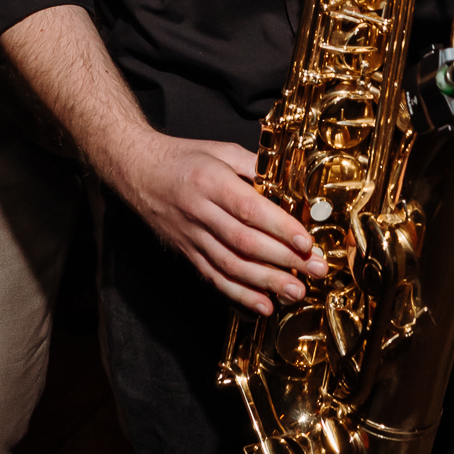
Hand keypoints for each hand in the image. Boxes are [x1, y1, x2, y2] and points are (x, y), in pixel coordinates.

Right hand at [118, 131, 326, 316]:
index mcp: (211, 181)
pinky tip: (263, 304)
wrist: (137, 171)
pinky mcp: (187, 252)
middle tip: (315, 271)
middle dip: (284, 260)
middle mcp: (200, 212)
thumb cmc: (183, 157)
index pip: (249, 209)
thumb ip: (255, 165)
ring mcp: (192, 236)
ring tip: (296, 292)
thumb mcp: (220, 149)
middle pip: (245, 242)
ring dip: (266, 283)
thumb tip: (291, 182)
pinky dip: (239, 294)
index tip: (306, 242)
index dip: (280, 228)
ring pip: (231, 265)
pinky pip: (214, 277)